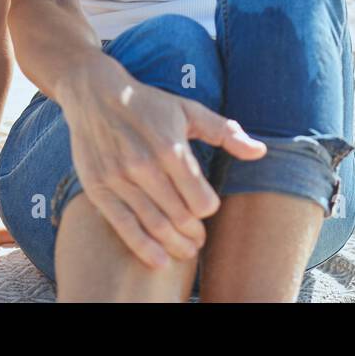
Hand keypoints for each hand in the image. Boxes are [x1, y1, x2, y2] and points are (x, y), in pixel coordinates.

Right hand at [58, 51, 265, 268]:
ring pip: (155, 225)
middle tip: (198, 238)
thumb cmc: (148, 104)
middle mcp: (144, 166)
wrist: (94, 94)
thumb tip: (260, 152)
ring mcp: (119, 179)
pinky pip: (124, 227)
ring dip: (175, 245)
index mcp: (171, 148)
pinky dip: (144, 248)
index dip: (208, 207)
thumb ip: (225, 133)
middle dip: (194, 233)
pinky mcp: (98, 189)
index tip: (206, 205)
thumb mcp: (189, 110)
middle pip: (180, 217)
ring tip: (186, 251)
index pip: (201, 199)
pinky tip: (159, 260)